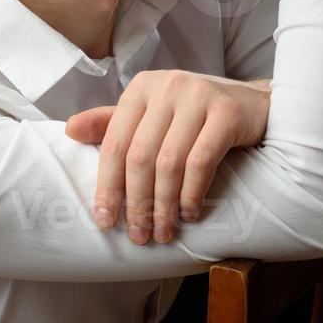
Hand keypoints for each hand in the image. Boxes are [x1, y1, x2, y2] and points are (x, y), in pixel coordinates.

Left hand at [64, 71, 271, 244]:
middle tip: (139, 235)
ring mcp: (198, 96)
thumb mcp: (152, 114)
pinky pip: (202, 161)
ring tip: (163, 232)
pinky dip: (192, 193)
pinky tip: (190, 213)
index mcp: (142, 88)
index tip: (105, 221)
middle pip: (140, 156)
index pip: (114, 142)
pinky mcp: (226, 112)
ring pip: (169, 162)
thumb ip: (112, 123)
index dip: (107, 185)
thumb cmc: (195, 115)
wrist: (252, 105)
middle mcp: (167, 86)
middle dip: (136, 202)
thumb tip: (69, 131)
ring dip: (164, 205)